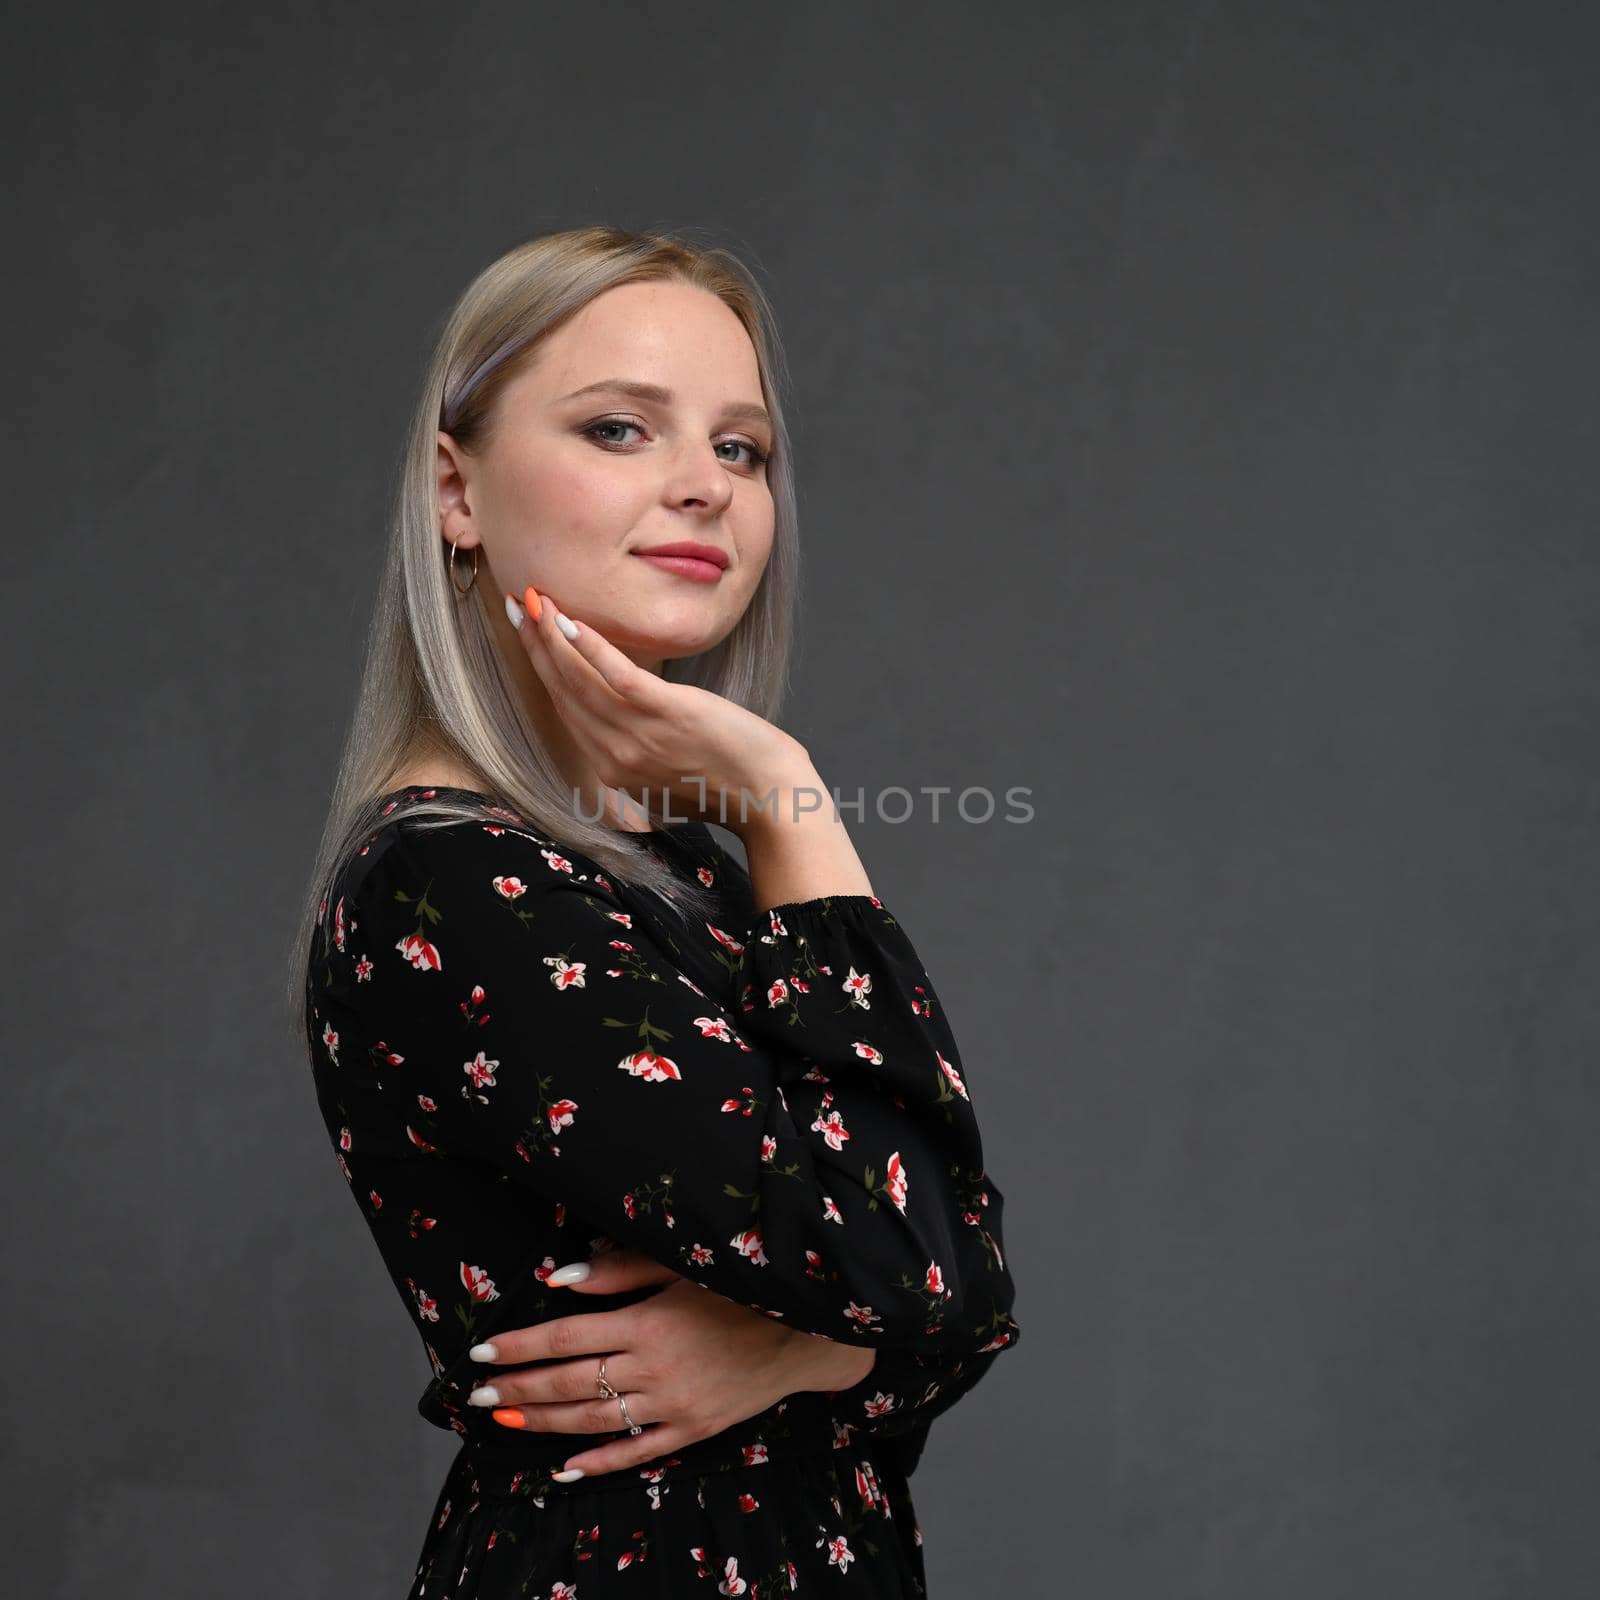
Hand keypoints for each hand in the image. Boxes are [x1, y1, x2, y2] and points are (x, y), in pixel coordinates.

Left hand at [467, 1247, 877, 1477]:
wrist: (807, 1329)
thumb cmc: (742, 1286)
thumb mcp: (681, 1264)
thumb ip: (619, 1269)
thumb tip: (557, 1277)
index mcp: (647, 1321)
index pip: (564, 1336)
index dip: (519, 1345)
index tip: (481, 1351)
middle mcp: (653, 1368)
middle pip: (569, 1383)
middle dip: (517, 1388)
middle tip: (477, 1394)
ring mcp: (673, 1405)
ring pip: (593, 1421)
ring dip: (543, 1423)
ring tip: (506, 1420)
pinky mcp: (693, 1430)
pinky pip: (637, 1453)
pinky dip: (598, 1463)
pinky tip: (564, 1468)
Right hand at [507, 584, 813, 837]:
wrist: (769, 798)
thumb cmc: (729, 785)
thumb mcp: (669, 773)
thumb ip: (641, 752)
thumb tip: (633, 721)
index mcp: (612, 769)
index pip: (567, 709)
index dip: (543, 668)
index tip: (527, 632)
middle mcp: (614, 756)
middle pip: (563, 692)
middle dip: (535, 645)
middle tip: (515, 606)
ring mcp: (637, 737)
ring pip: (579, 682)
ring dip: (552, 638)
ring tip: (534, 602)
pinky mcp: (666, 714)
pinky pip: (616, 677)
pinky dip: (590, 649)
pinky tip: (569, 621)